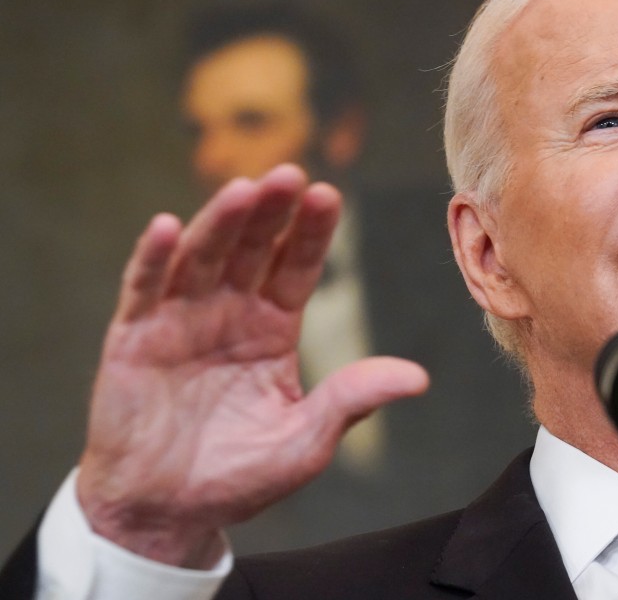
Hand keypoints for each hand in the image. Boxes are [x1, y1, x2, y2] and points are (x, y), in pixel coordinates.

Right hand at [76, 164, 428, 567]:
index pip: (296, 268)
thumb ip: (351, 401)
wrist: (167, 511)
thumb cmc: (239, 476)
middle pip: (252, 250)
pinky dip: (154, 259)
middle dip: (271, 213)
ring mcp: (179, 319)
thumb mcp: (306, 441)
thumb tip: (419, 378)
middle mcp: (228, 312)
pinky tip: (167, 227)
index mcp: (272, 328)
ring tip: (242, 190)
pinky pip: (143, 290)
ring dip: (219, 223)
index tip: (328, 194)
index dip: (310, 233)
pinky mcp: (132, 338)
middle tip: (290, 173)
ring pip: (201, 257)